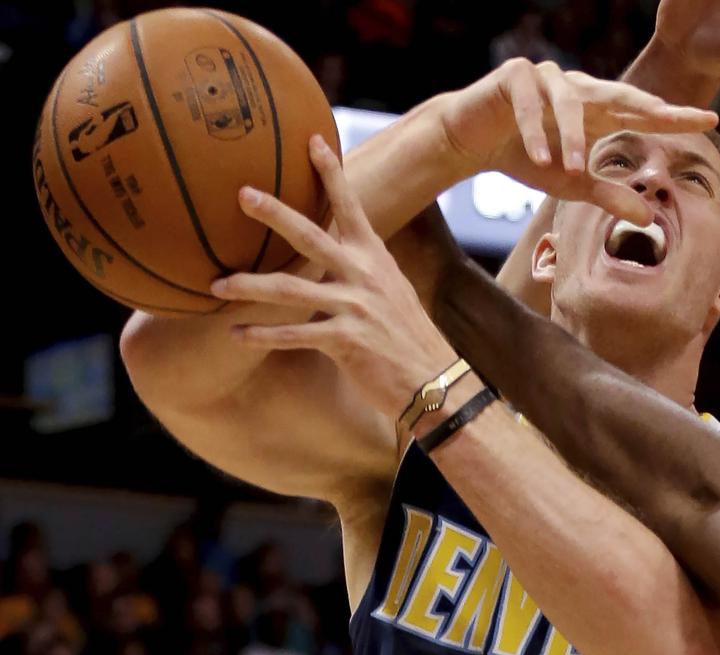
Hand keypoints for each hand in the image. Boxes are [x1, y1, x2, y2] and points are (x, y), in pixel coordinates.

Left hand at [211, 135, 452, 420]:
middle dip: (274, 213)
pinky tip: (235, 334)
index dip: (332, 172)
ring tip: (216, 285)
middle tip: (242, 194)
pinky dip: (262, 335)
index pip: (351, 206)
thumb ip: (362, 272)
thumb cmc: (409, 337)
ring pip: (290, 289)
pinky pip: (294, 335)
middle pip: (310, 236)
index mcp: (376, 258)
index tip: (312, 140)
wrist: (435, 380)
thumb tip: (334, 257)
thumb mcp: (392, 292)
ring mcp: (355, 307)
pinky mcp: (346, 341)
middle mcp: (364, 275)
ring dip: (249, 286)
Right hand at [439, 58, 717, 225]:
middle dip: (649, 106)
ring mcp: (547, 77)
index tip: (711, 120)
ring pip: (570, 104)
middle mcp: (578, 87)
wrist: (467, 142)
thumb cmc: (523, 159)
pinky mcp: (515, 76)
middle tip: (675, 118)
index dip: (674, 116)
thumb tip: (649, 218)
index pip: (641, 112)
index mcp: (596, 109)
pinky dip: (534, 132)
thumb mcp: (570, 184)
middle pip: (620, 94)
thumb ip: (607, 195)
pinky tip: (537, 159)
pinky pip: (530, 103)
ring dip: (571, 137)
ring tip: (571, 169)